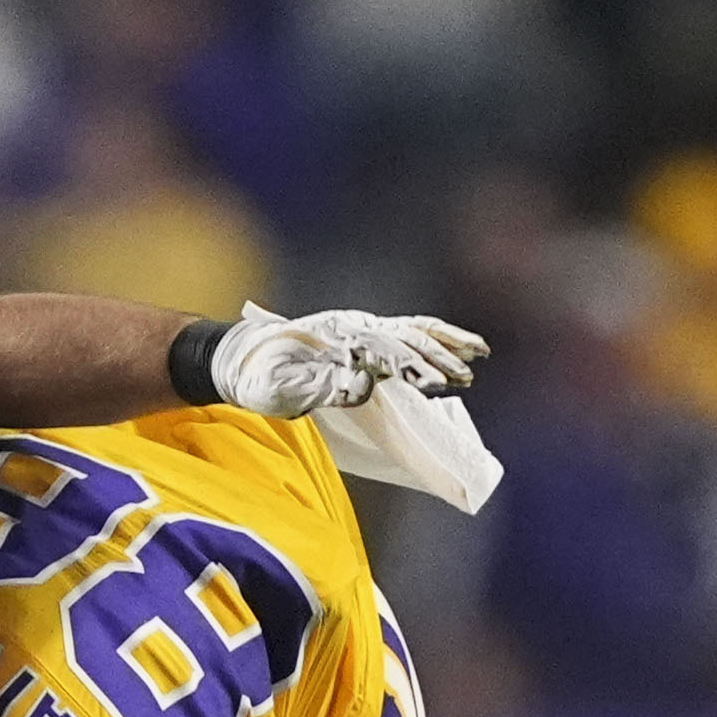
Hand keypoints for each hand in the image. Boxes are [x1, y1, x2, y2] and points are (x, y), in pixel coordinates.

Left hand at [211, 304, 488, 413]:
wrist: (238, 357)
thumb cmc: (257, 377)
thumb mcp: (280, 389)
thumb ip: (321, 387)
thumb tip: (364, 386)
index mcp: (337, 338)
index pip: (384, 351)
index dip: (412, 367)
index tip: (436, 383)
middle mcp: (354, 327)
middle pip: (406, 337)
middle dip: (438, 357)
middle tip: (466, 376)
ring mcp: (359, 329)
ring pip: (412, 330)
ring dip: (445, 342)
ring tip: (478, 355)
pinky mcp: (360, 337)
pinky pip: (404, 334)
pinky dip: (432, 340)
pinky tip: (453, 350)